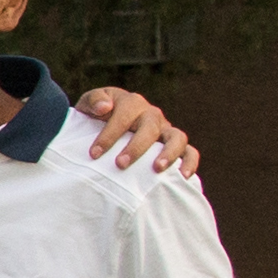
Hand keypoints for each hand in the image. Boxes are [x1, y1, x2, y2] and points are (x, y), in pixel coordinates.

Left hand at [74, 88, 193, 174]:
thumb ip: (93, 101)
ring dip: (169, 153)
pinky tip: (182, 177)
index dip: (109, 135)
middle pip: (150, 128)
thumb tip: (104, 107)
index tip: (94, 153)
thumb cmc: (95, 116)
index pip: (124, 116)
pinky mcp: (174, 145)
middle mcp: (152, 115)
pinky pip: (189, 152)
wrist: (103, 124)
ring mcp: (165, 129)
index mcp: (132, 103)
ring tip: (157, 169)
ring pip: (176, 137)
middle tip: (120, 164)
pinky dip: (189, 162)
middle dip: (135, 147)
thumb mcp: (88, 105)